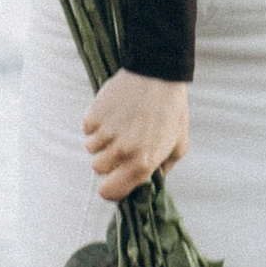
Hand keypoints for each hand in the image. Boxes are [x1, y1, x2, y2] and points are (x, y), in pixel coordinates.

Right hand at [83, 71, 187, 200]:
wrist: (158, 74)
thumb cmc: (172, 111)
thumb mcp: (178, 145)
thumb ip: (163, 170)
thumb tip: (149, 183)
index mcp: (143, 163)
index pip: (109, 192)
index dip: (110, 188)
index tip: (115, 179)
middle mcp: (122, 151)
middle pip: (98, 169)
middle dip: (108, 159)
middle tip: (124, 142)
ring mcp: (106, 133)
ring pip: (91, 148)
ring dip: (102, 140)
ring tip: (121, 123)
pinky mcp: (94, 115)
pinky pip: (87, 129)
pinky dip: (96, 124)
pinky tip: (114, 112)